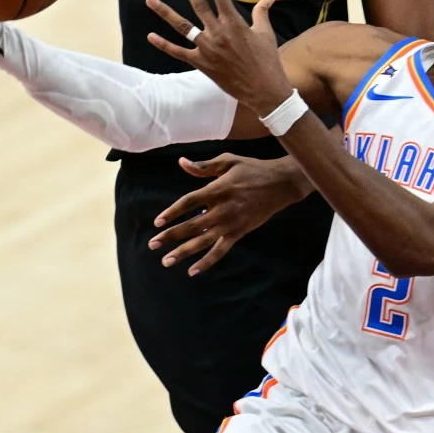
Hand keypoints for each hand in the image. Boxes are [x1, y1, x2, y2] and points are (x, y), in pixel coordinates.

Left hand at [147, 0, 290, 115]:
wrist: (263, 89)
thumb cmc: (267, 61)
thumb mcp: (266, 34)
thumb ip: (262, 13)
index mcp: (235, 23)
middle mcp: (218, 33)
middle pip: (199, 5)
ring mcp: (207, 48)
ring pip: (182, 26)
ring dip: (165, 12)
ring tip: (150, 0)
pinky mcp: (201, 64)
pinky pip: (178, 52)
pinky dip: (163, 45)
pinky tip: (150, 36)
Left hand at [148, 154, 314, 275]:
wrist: (281, 184)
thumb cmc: (253, 169)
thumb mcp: (228, 161)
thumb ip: (204, 166)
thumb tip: (181, 163)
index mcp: (217, 189)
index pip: (189, 202)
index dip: (172, 212)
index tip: (157, 222)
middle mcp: (222, 209)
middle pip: (191, 226)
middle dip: (170, 236)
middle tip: (152, 245)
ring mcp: (231, 223)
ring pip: (203, 241)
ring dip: (183, 252)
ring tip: (166, 261)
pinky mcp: (239, 232)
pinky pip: (221, 250)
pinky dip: (207, 261)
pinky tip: (193, 270)